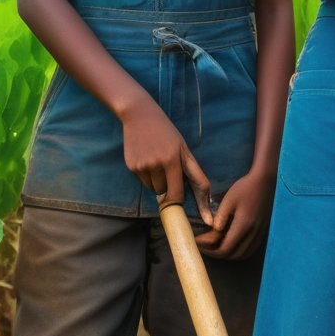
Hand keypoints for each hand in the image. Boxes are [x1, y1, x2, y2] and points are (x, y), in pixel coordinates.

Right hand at [121, 97, 212, 222]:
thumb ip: (192, 170)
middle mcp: (157, 164)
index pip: (178, 193)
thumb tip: (201, 194)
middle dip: (170, 188)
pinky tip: (146, 158)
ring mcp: (143, 167)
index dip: (186, 206)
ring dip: (158, 182)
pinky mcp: (132, 167)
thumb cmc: (166, 131)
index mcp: (173, 159)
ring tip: (156, 160)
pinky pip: (144, 182)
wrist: (139, 114)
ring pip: (155, 189)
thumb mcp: (183, 147)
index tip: (202, 220)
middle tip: (168, 169)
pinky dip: (147, 175)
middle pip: (166, 193)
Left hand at [195, 171, 273, 259]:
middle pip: (233, 255)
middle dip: (218, 254)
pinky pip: (250, 249)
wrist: (264, 181)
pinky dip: (239, 251)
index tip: (199, 244)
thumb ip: (220, 217)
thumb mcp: (228, 200)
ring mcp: (259, 233)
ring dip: (229, 255)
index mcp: (243, 225)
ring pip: (243, 255)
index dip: (210, 251)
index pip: (225, 249)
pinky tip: (231, 244)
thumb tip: (213, 232)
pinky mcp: (262, 231)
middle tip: (205, 247)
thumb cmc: (244, 188)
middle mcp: (253, 233)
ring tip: (216, 247)